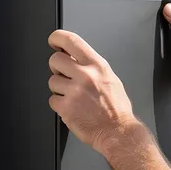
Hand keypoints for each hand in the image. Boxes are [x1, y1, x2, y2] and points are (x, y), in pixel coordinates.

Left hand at [48, 30, 139, 152]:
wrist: (118, 132)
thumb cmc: (117, 108)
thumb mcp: (110, 78)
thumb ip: (91, 67)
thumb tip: (73, 57)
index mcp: (98, 66)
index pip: (72, 41)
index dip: (57, 37)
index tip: (54, 40)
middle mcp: (86, 76)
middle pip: (55, 60)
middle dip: (57, 68)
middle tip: (65, 76)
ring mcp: (74, 92)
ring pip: (52, 81)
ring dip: (59, 89)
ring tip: (74, 97)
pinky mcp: (66, 108)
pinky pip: (52, 100)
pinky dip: (60, 105)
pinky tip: (73, 109)